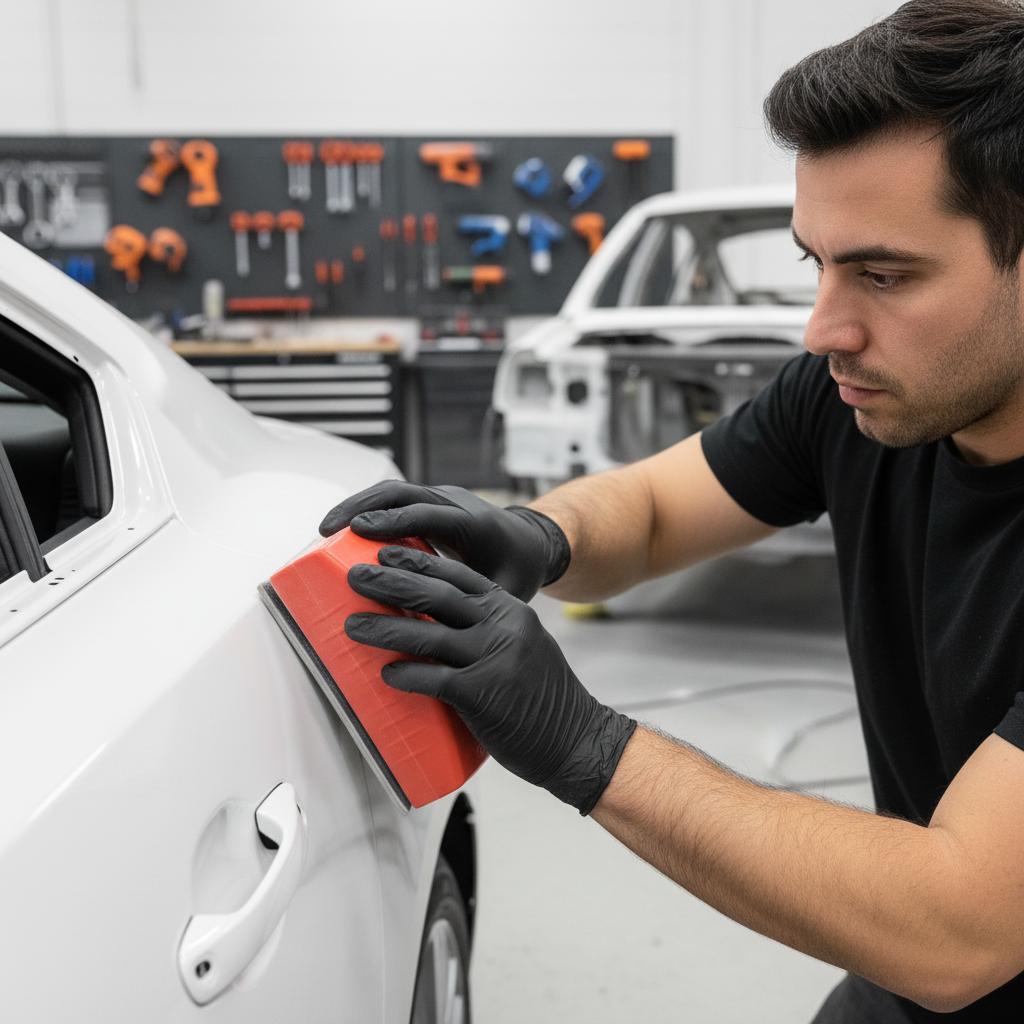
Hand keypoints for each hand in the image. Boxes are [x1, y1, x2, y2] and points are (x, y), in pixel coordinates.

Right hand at [320, 480, 569, 601]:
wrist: (531, 542)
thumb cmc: (518, 570)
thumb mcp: (505, 593)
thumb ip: (475, 608)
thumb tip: (443, 641)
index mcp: (476, 523)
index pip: (428, 515)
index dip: (392, 522)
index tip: (358, 532)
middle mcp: (456, 503)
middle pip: (403, 493)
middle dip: (362, 507)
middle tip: (328, 529)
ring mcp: (441, 498)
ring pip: (395, 491)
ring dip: (358, 505)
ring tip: (326, 528)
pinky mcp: (430, 502)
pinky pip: (396, 498)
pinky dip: (368, 509)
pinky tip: (344, 529)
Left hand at [344, 545, 635, 813]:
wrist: (578, 739)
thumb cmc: (545, 699)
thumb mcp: (525, 646)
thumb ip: (490, 631)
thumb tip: (439, 628)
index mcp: (510, 610)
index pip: (458, 575)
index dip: (419, 561)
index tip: (387, 552)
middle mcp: (502, 626)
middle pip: (436, 595)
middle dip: (390, 582)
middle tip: (357, 576)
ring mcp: (493, 657)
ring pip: (426, 633)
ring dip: (383, 628)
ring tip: (352, 625)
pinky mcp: (483, 693)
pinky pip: (433, 678)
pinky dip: (406, 675)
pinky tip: (385, 674)